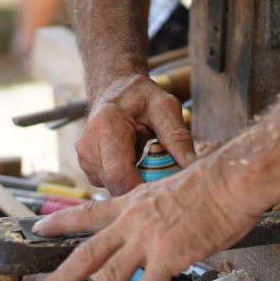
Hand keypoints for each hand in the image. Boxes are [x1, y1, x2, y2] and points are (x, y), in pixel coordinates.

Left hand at [24, 161, 258, 280]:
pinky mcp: (168, 255)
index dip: (62, 221)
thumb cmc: (216, 184)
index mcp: (134, 203)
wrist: (232, 181)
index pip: (90, 212)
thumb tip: (169, 226)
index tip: (39, 228)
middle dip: (57, 280)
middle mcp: (133, 222)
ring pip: (107, 280)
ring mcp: (148, 239)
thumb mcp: (176, 190)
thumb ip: (163, 212)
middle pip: (86, 254)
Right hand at [77, 74, 195, 195]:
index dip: (141, 189)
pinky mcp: (88, 168)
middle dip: (143, 190)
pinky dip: (128, 182)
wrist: (115, 88)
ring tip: (153, 168)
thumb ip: (179, 138)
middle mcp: (88, 145)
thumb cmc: (142, 97)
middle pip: (116, 185)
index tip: (166, 192)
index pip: (119, 173)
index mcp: (106, 125)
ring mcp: (85, 159)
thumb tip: (195, 166)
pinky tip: (139, 167)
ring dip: (136, 186)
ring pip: (114, 189)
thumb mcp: (166, 109)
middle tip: (167, 184)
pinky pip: (110, 186)